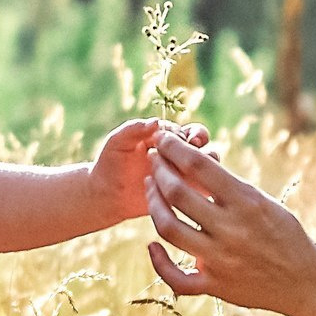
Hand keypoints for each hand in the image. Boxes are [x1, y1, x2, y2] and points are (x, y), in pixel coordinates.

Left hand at [87, 117, 209, 224]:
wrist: (108, 195)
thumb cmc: (111, 163)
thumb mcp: (117, 141)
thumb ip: (134, 128)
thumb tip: (156, 121)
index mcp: (166, 137)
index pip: (185, 130)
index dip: (182, 134)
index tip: (170, 141)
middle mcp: (179, 153)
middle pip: (203, 143)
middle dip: (200, 144)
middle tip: (193, 147)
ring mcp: (184, 173)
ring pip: (208, 165)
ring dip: (201, 165)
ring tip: (181, 172)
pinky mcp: (186, 193)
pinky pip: (202, 189)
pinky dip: (200, 186)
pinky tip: (184, 189)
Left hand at [143, 130, 315, 315]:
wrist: (306, 280)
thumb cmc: (284, 233)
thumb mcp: (262, 201)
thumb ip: (228, 187)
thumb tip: (191, 162)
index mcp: (246, 202)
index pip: (199, 166)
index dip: (174, 148)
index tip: (162, 137)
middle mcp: (231, 230)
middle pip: (177, 194)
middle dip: (159, 170)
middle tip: (153, 158)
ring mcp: (221, 260)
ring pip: (169, 229)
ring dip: (153, 205)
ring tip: (150, 188)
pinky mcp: (215, 286)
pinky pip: (176, 277)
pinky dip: (159, 261)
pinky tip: (152, 244)